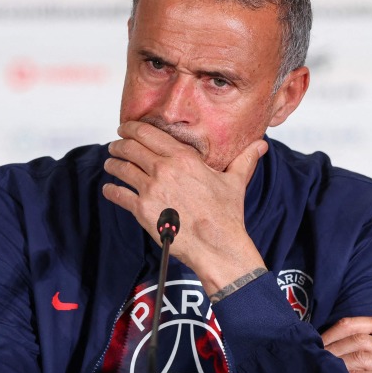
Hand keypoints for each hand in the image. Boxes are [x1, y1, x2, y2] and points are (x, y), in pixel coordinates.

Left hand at [102, 121, 266, 295]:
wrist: (216, 244)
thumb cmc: (226, 215)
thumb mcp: (235, 182)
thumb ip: (244, 160)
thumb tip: (261, 146)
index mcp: (184, 158)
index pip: (149, 133)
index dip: (132, 128)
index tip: (126, 128)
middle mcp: (164, 169)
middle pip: (130, 148)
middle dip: (119, 145)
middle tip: (115, 146)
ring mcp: (151, 189)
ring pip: (121, 169)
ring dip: (112, 165)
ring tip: (110, 164)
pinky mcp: (142, 210)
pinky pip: (118, 195)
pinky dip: (111, 190)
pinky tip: (110, 189)